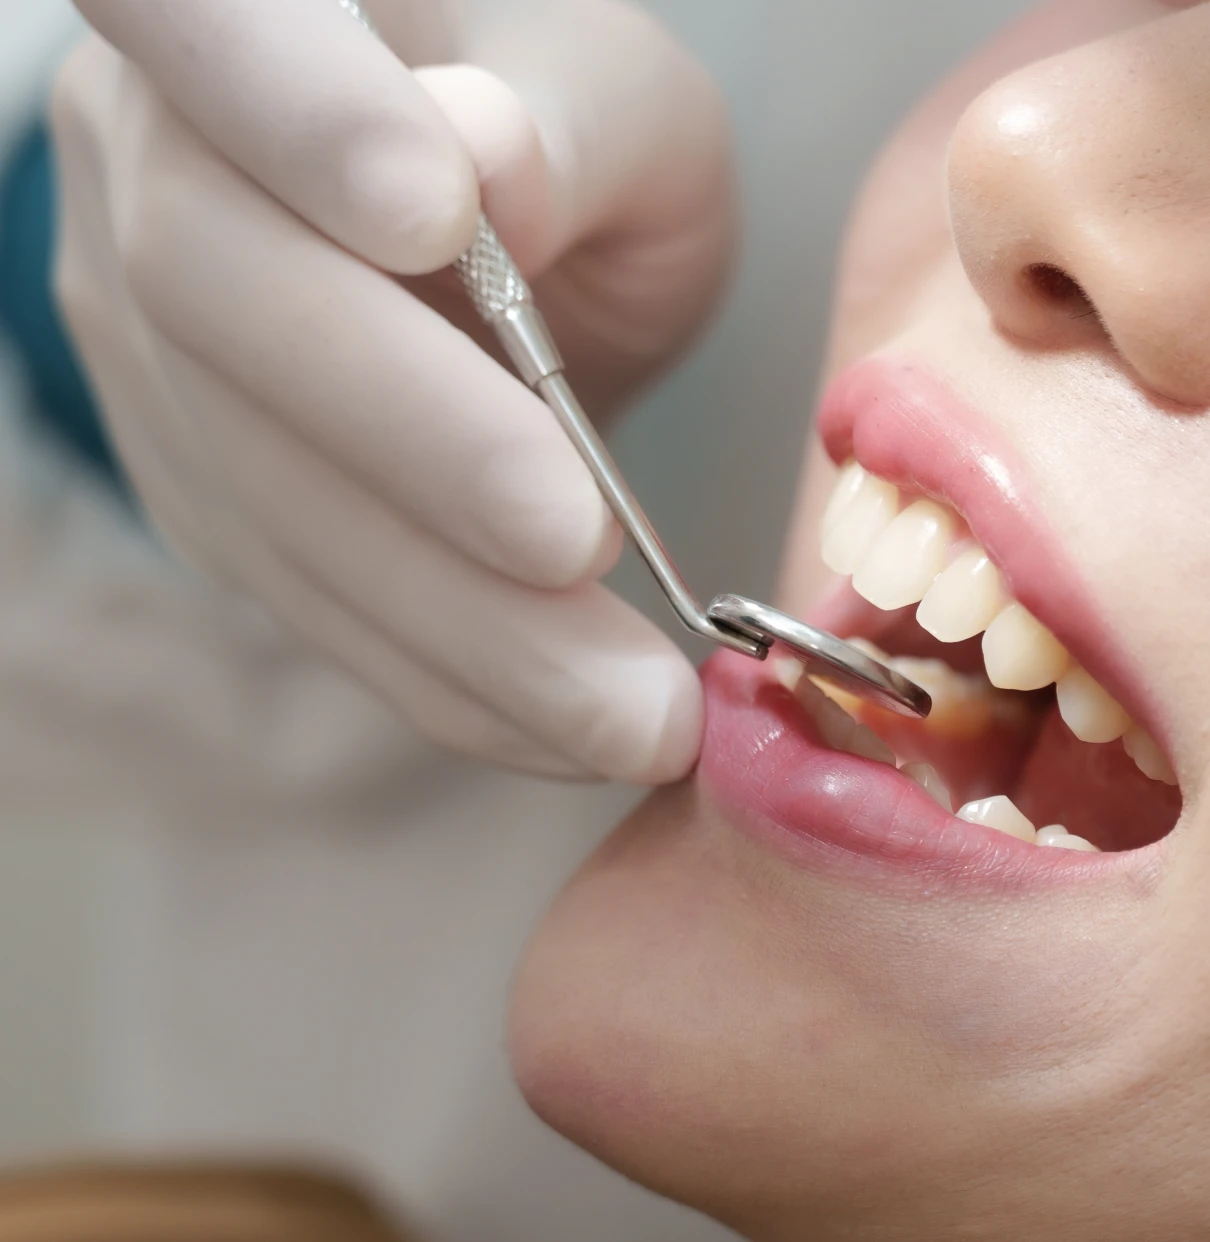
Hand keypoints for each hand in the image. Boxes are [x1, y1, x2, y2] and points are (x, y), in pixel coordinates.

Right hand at [53, 0, 734, 781]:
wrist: (502, 261)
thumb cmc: (578, 150)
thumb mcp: (617, 97)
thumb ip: (564, 119)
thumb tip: (479, 163)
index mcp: (249, 14)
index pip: (206, 19)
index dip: (291, 115)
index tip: (437, 221)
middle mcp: (152, 176)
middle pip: (222, 302)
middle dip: (416, 452)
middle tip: (586, 553)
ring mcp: (157, 352)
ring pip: (273, 500)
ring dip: (460, 626)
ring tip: (627, 710)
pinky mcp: (210, 491)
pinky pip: (318, 603)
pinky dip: (451, 679)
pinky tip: (565, 727)